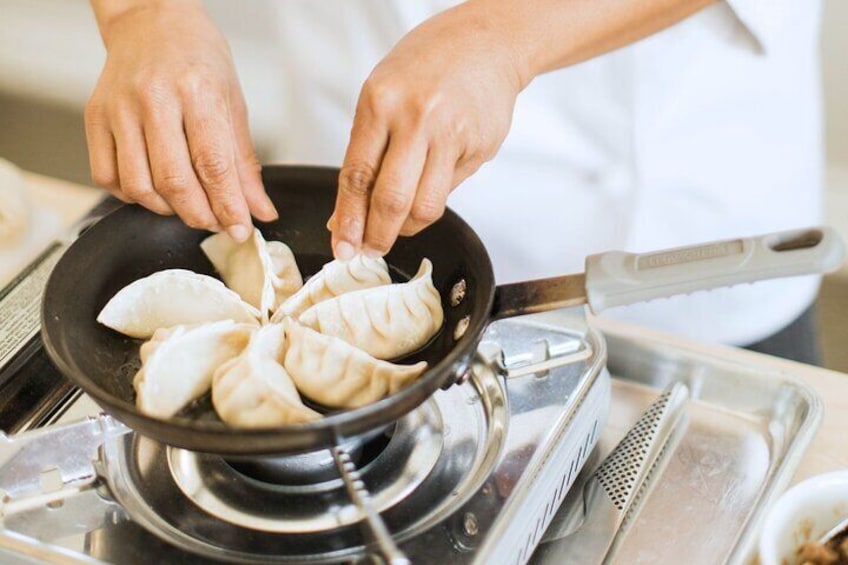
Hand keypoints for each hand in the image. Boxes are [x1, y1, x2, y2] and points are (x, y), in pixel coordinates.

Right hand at [85, 1, 275, 239]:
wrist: (151, 21)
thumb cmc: (197, 58)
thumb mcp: (233, 104)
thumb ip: (244, 164)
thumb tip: (261, 210)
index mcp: (197, 91)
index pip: (213, 165)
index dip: (228, 206)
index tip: (240, 229)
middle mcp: (153, 99)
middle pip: (174, 181)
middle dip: (199, 215)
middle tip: (215, 222)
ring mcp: (119, 109)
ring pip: (139, 186)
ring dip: (167, 210)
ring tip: (187, 204)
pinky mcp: (95, 118)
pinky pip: (108, 177)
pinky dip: (133, 196)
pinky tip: (154, 188)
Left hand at [329, 3, 527, 258]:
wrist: (485, 43)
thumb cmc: (425, 67)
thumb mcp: (380, 96)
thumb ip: (365, 153)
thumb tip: (347, 213)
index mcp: (382, 103)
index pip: (358, 175)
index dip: (348, 220)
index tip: (342, 246)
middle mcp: (419, 120)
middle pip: (392, 200)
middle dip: (377, 236)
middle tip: (369, 249)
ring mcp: (453, 136)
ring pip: (426, 207)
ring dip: (407, 228)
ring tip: (398, 226)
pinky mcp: (479, 149)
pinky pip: (450, 191)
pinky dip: (433, 198)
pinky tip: (430, 180)